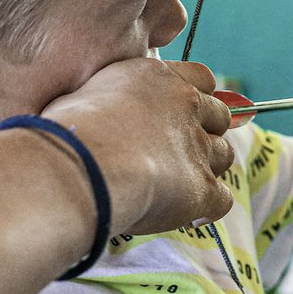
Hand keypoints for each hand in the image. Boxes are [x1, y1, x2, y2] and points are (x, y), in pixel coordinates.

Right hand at [42, 59, 235, 235]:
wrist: (80, 168)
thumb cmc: (68, 133)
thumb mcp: (84, 95)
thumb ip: (108, 98)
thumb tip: (102, 112)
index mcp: (158, 78)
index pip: (201, 78)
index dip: (197, 99)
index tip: (181, 116)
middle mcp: (186, 106)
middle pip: (220, 117)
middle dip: (205, 135)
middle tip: (177, 155)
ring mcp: (198, 146)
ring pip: (224, 156)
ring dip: (206, 170)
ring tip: (175, 186)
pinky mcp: (203, 187)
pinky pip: (221, 198)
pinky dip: (207, 208)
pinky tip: (186, 215)